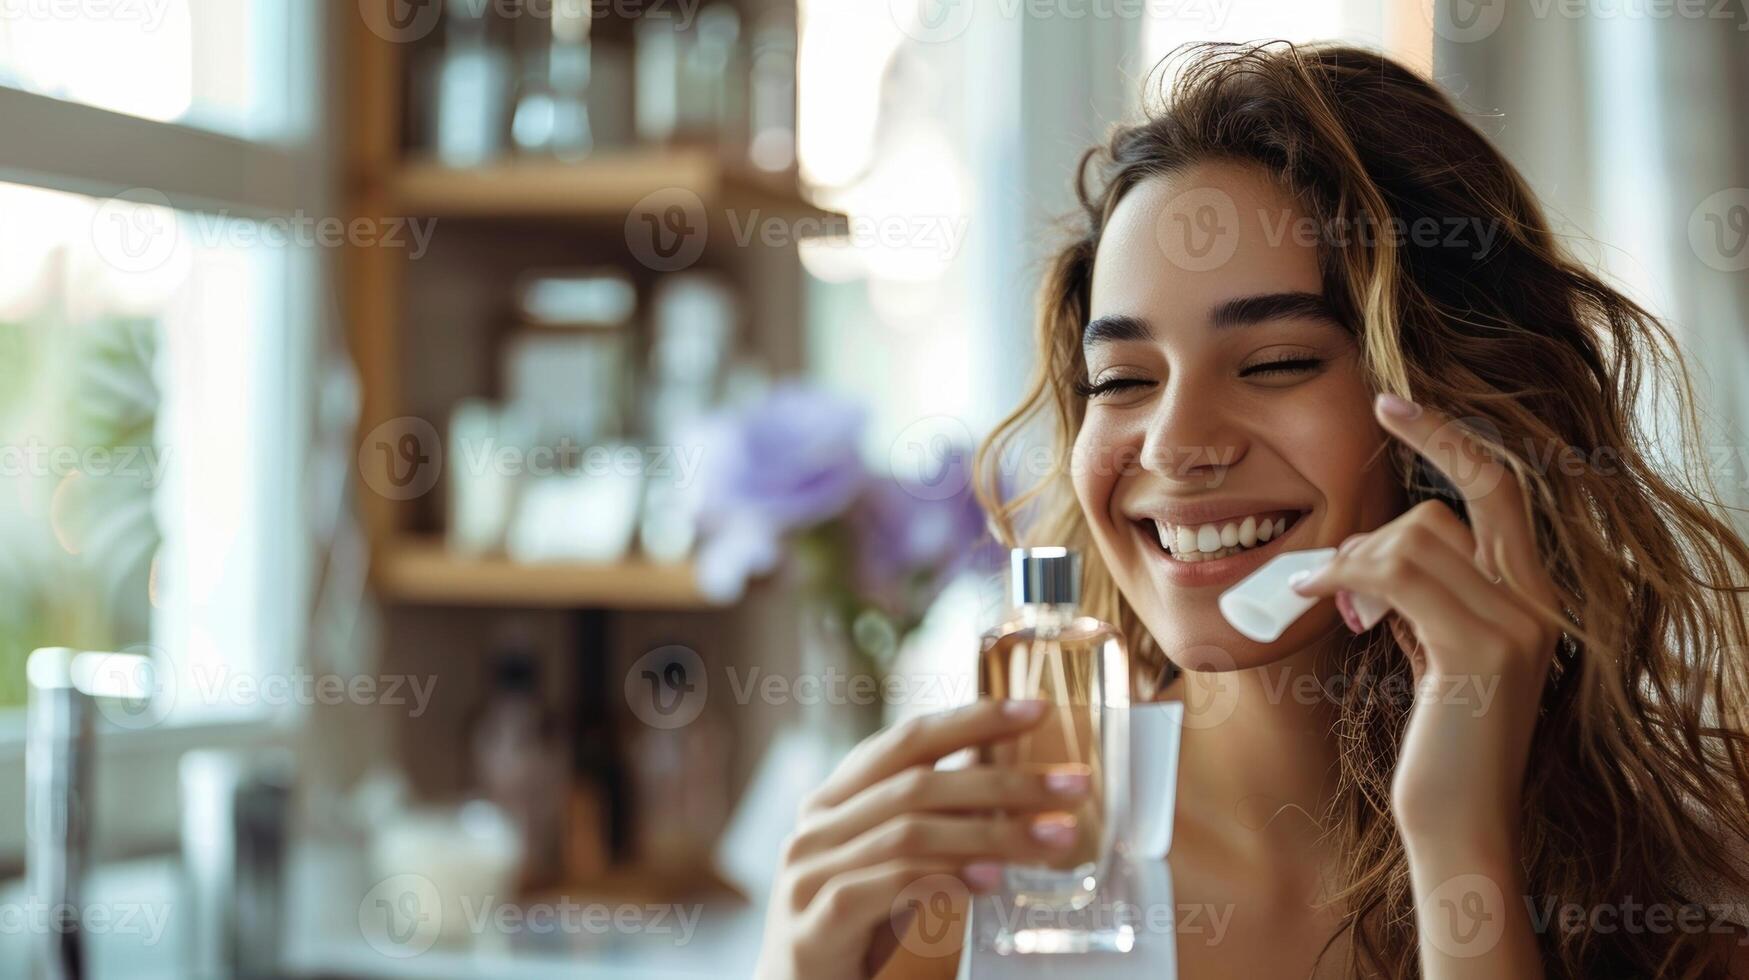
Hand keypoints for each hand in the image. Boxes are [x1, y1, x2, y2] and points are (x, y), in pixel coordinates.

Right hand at [753, 699, 1089, 979]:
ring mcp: (807, 874)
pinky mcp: (815, 924)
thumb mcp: (896, 870)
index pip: (905, 742)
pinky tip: (992, 879)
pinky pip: (890, 885)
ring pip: (912, 832)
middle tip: (1072, 786)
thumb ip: (933, 828)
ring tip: (1055, 838)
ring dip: (994, 832)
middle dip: (1005, 781)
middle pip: (918, 784)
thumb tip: (1012, 787)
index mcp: (833, 803)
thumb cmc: (856, 938)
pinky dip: (946, 876)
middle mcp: (814, 828)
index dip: (971, 719)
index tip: (1036, 710)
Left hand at [1290, 393, 1561, 845]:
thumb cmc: (1438, 748)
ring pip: (1412, 538)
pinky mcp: (1479, 650)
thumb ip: (1422, 600)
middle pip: (1452, 505)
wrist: (1459, 824)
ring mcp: (1515, 625)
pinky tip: (1312, 599)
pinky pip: (1395, 576)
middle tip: (1346, 521)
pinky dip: (1341, 577)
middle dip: (1389, 504)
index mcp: (1531, 599)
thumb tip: (1370, 556)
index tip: (1395, 406)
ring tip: (1331, 604)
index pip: (1501, 489)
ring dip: (1351, 563)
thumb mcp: (1434, 655)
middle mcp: (1537, 604)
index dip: (1451, 439)